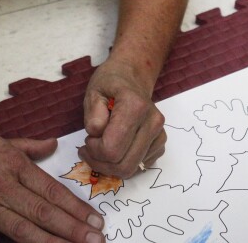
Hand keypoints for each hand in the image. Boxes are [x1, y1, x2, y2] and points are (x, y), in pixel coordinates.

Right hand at [0, 121, 104, 242]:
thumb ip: (28, 146)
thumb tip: (52, 144)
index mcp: (13, 164)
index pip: (52, 190)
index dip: (76, 207)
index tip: (96, 220)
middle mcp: (2, 186)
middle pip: (44, 212)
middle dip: (73, 229)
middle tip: (97, 241)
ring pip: (23, 230)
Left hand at [78, 61, 165, 178]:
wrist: (132, 77)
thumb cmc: (110, 84)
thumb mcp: (93, 92)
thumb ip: (92, 115)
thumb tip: (97, 136)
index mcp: (134, 106)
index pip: (112, 149)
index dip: (94, 151)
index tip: (87, 139)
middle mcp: (152, 122)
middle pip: (124, 166)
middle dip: (100, 163)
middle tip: (88, 150)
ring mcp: (159, 133)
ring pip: (132, 169)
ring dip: (111, 165)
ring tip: (100, 148)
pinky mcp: (160, 142)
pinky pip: (140, 166)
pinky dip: (124, 162)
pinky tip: (116, 147)